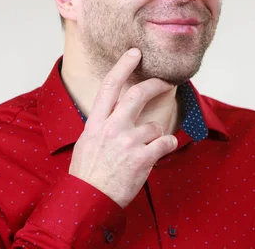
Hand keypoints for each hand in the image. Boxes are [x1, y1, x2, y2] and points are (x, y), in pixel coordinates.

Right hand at [68, 48, 178, 207]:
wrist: (88, 203)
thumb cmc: (87, 175)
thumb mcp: (86, 143)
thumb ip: (101, 126)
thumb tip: (114, 113)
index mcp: (95, 123)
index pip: (109, 86)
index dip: (123, 66)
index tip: (134, 53)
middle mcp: (111, 128)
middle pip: (137, 94)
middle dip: (155, 84)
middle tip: (166, 81)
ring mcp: (126, 143)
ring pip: (154, 126)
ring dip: (155, 136)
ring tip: (145, 151)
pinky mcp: (141, 158)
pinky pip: (166, 142)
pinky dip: (168, 146)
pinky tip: (161, 152)